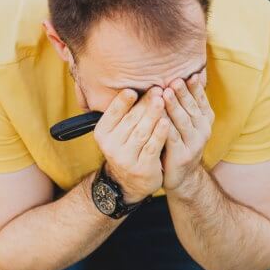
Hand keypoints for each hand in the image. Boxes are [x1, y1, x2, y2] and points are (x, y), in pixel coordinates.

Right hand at [93, 87, 170, 203]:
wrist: (129, 182)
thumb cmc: (127, 147)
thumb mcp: (118, 132)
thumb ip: (125, 113)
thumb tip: (138, 87)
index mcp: (102, 133)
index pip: (113, 112)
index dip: (123, 100)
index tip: (133, 89)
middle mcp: (111, 146)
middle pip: (130, 120)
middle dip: (145, 103)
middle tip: (157, 89)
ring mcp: (126, 159)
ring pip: (142, 132)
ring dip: (153, 115)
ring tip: (163, 100)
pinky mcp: (142, 168)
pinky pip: (152, 147)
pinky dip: (159, 134)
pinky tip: (166, 122)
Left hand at [162, 70, 213, 194]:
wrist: (181, 176)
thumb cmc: (179, 141)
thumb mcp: (186, 122)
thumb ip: (184, 103)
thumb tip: (178, 75)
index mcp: (205, 119)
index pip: (200, 100)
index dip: (195, 88)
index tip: (189, 75)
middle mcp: (202, 130)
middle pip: (191, 108)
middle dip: (183, 93)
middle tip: (175, 80)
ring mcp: (193, 143)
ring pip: (182, 121)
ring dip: (174, 107)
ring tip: (165, 93)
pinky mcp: (182, 155)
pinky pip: (172, 137)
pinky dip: (166, 126)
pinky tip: (159, 117)